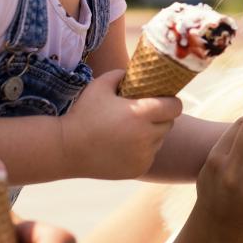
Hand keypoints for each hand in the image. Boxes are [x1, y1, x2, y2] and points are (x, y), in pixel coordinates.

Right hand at [60, 69, 182, 179]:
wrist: (67, 148)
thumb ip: (121, 74)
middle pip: (169, 124)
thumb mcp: (100, 85)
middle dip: (160, 117)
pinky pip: (149, 156)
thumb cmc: (83, 113)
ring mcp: (143, 155)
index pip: (175, 107)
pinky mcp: (138, 169)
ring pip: (159, 141)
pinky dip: (142, 151)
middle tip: (143, 114)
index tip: (162, 100)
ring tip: (129, 130)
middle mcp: (146, 137)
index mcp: (141, 114)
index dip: (171, 102)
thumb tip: (136, 73)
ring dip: (151, 134)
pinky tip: (123, 145)